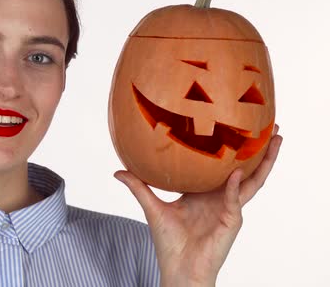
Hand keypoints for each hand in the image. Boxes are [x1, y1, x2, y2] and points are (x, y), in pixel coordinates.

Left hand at [114, 125, 282, 286]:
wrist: (178, 268)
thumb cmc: (168, 242)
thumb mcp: (152, 207)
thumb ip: (139, 187)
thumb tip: (118, 171)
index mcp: (204, 191)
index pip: (220, 165)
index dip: (229, 147)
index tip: (232, 125)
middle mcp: (220, 196)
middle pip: (244, 168)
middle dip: (258, 149)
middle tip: (269, 125)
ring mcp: (229, 208)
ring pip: (251, 180)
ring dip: (265, 161)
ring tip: (275, 139)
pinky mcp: (232, 221)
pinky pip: (235, 199)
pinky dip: (235, 185)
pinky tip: (235, 171)